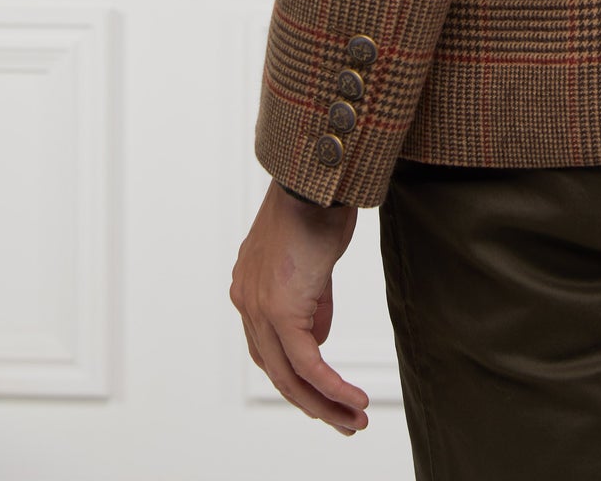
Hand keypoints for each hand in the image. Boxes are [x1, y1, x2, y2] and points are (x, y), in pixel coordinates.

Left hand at [230, 180, 368, 433]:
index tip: (326, 393)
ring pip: (289, 377)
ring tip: (354, 421)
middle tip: (343, 421)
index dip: (297, 376)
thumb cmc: (320, 205)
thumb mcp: (314, 261)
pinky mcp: (282, 313)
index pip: (268, 348)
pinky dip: (332, 389)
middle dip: (312, 402)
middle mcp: (246, 301)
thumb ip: (312, 301)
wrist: (318, 178)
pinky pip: (307, 365)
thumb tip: (318, 339)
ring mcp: (259, 309)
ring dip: (325, 404)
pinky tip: (353, 401)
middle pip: (277, 370)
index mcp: (249, 287)